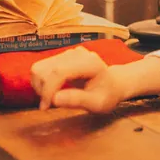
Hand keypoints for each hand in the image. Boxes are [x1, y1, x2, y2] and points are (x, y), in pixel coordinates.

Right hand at [30, 47, 159, 112]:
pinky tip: (53, 90)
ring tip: (52, 99)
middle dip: (42, 90)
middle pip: (45, 68)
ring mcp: (71, 52)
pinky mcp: (65, 55)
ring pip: (40, 66)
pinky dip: (42, 80)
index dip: (48, 91)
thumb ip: (78, 99)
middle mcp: (79, 52)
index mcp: (88, 62)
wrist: (119, 82)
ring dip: (40, 85)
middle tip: (49, 107)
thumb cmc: (111, 93)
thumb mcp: (98, 103)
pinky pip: (43, 66)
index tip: (47, 108)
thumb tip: (56, 98)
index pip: (58, 72)